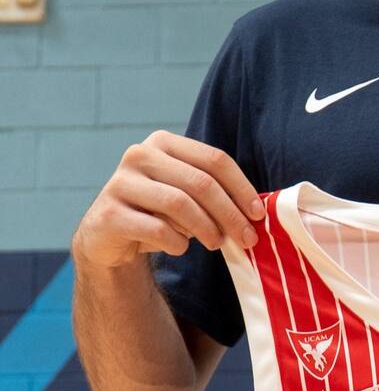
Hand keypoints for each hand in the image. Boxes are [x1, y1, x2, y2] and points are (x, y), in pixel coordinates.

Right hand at [72, 131, 264, 268]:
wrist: (108, 237)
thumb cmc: (158, 212)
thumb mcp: (187, 194)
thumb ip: (214, 192)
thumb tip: (254, 211)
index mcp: (163, 142)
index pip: (214, 160)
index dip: (241, 187)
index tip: (258, 214)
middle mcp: (139, 155)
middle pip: (200, 183)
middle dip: (230, 213)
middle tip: (246, 238)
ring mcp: (119, 183)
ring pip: (179, 204)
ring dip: (206, 228)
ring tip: (216, 244)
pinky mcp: (108, 214)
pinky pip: (156, 228)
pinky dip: (177, 242)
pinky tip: (181, 248)